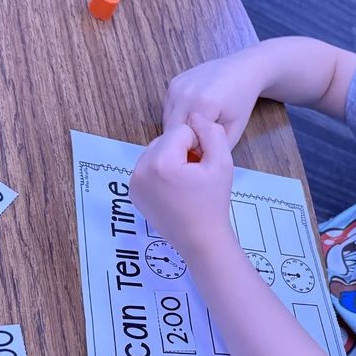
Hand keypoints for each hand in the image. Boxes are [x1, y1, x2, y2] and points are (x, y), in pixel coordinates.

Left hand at [130, 117, 235, 260]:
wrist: (201, 240)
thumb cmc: (214, 202)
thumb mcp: (222, 162)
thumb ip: (211, 132)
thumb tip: (196, 115)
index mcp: (160, 162)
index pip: (181, 131)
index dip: (198, 144)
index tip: (204, 166)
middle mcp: (140, 170)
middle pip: (165, 140)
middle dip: (182, 151)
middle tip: (196, 175)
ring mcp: (133, 183)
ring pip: (156, 152)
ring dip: (172, 160)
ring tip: (186, 182)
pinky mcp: (133, 192)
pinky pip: (148, 168)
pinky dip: (161, 172)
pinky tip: (175, 189)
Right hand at [162, 53, 264, 149]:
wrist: (242, 71)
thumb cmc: (241, 100)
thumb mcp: (235, 130)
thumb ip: (215, 148)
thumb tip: (196, 162)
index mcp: (204, 105)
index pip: (187, 140)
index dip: (194, 150)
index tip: (205, 152)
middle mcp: (186, 93)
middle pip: (173, 131)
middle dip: (183, 142)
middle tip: (199, 145)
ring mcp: (177, 86)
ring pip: (167, 121)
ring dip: (178, 131)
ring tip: (197, 132)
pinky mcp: (173, 83)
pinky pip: (168, 109)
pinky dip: (177, 118)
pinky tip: (193, 118)